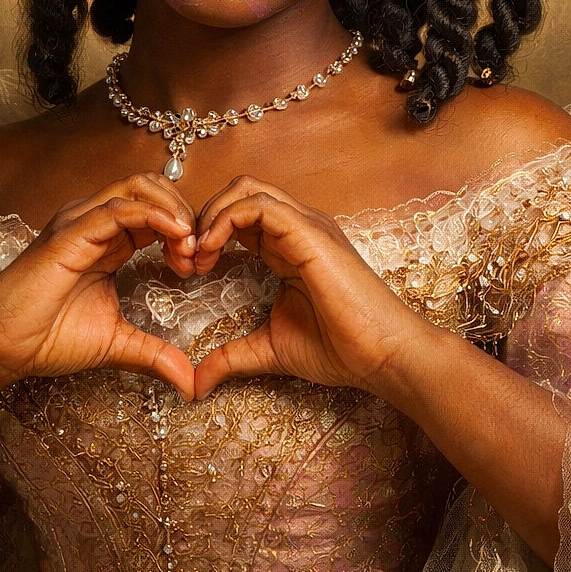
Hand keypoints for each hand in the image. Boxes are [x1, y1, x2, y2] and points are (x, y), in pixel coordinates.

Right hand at [0, 173, 197, 398]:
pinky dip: (155, 216)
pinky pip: (120, 208)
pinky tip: (176, 238)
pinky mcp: (71, 231)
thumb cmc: (47, 338)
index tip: (200, 264)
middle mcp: (94, 220)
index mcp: (106, 238)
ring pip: (139, 187)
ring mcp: (80, 221)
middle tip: (199, 253)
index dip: (185, 230)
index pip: (156, 211)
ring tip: (190, 246)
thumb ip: (153, 353)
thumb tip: (190, 382)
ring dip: (174, 211)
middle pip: (152, 187)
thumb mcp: (116, 343)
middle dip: (185, 213)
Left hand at [192, 176, 416, 398]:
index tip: (188, 269)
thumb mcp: (270, 349)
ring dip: (210, 215)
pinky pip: (259, 204)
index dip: (206, 233)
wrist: (383, 356)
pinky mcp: (309, 232)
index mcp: (287, 244)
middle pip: (238, 190)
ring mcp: (305, 224)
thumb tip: (195, 383)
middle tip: (187, 257)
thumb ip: (231, 356)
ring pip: (245, 188)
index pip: (238, 215)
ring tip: (197, 254)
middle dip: (203, 216)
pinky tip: (212, 251)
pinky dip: (226, 219)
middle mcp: (296, 226)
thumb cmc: (340, 349)